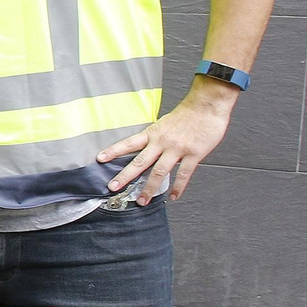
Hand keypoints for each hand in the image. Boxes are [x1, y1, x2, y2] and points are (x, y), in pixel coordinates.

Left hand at [97, 80, 236, 203]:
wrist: (207, 106)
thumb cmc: (187, 114)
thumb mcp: (164, 123)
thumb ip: (156, 137)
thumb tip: (146, 149)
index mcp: (153, 133)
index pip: (128, 143)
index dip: (113, 151)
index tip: (100, 159)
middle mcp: (162, 142)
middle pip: (140, 162)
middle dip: (125, 176)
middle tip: (113, 187)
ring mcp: (177, 149)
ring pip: (159, 172)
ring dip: (149, 188)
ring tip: (141, 201)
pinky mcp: (193, 154)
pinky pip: (184, 174)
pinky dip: (178, 187)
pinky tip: (172, 196)